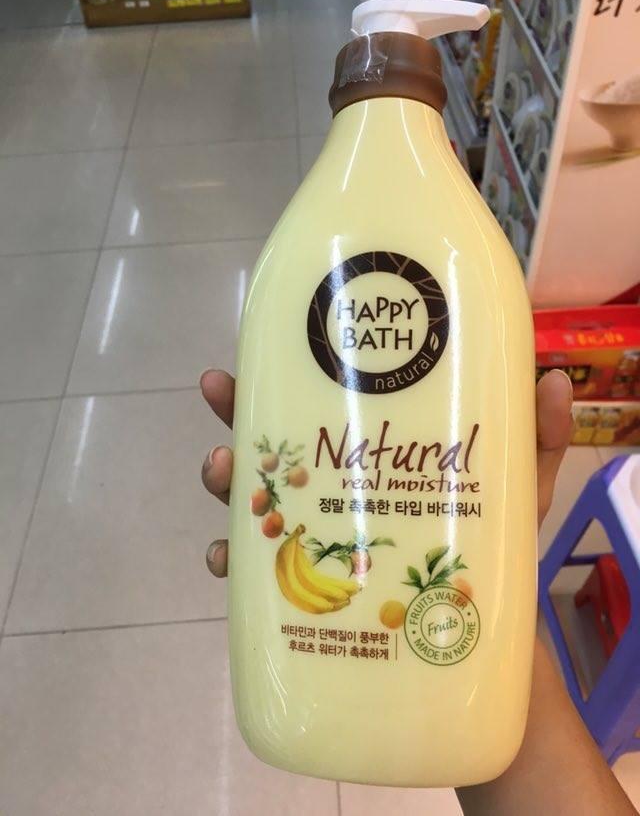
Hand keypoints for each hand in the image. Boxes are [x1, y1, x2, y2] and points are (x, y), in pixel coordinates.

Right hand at [200, 368, 573, 577]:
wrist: (477, 635)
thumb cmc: (491, 549)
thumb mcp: (515, 488)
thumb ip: (537, 440)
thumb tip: (558, 380)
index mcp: (370, 454)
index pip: (318, 406)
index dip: (278, 379)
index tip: (248, 358)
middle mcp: (334, 492)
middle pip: (271, 446)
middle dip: (236, 418)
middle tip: (221, 397)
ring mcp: (318, 540)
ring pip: (255, 503)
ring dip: (227, 485)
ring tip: (222, 472)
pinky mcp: (308, 595)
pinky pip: (259, 578)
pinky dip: (233, 564)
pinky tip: (225, 561)